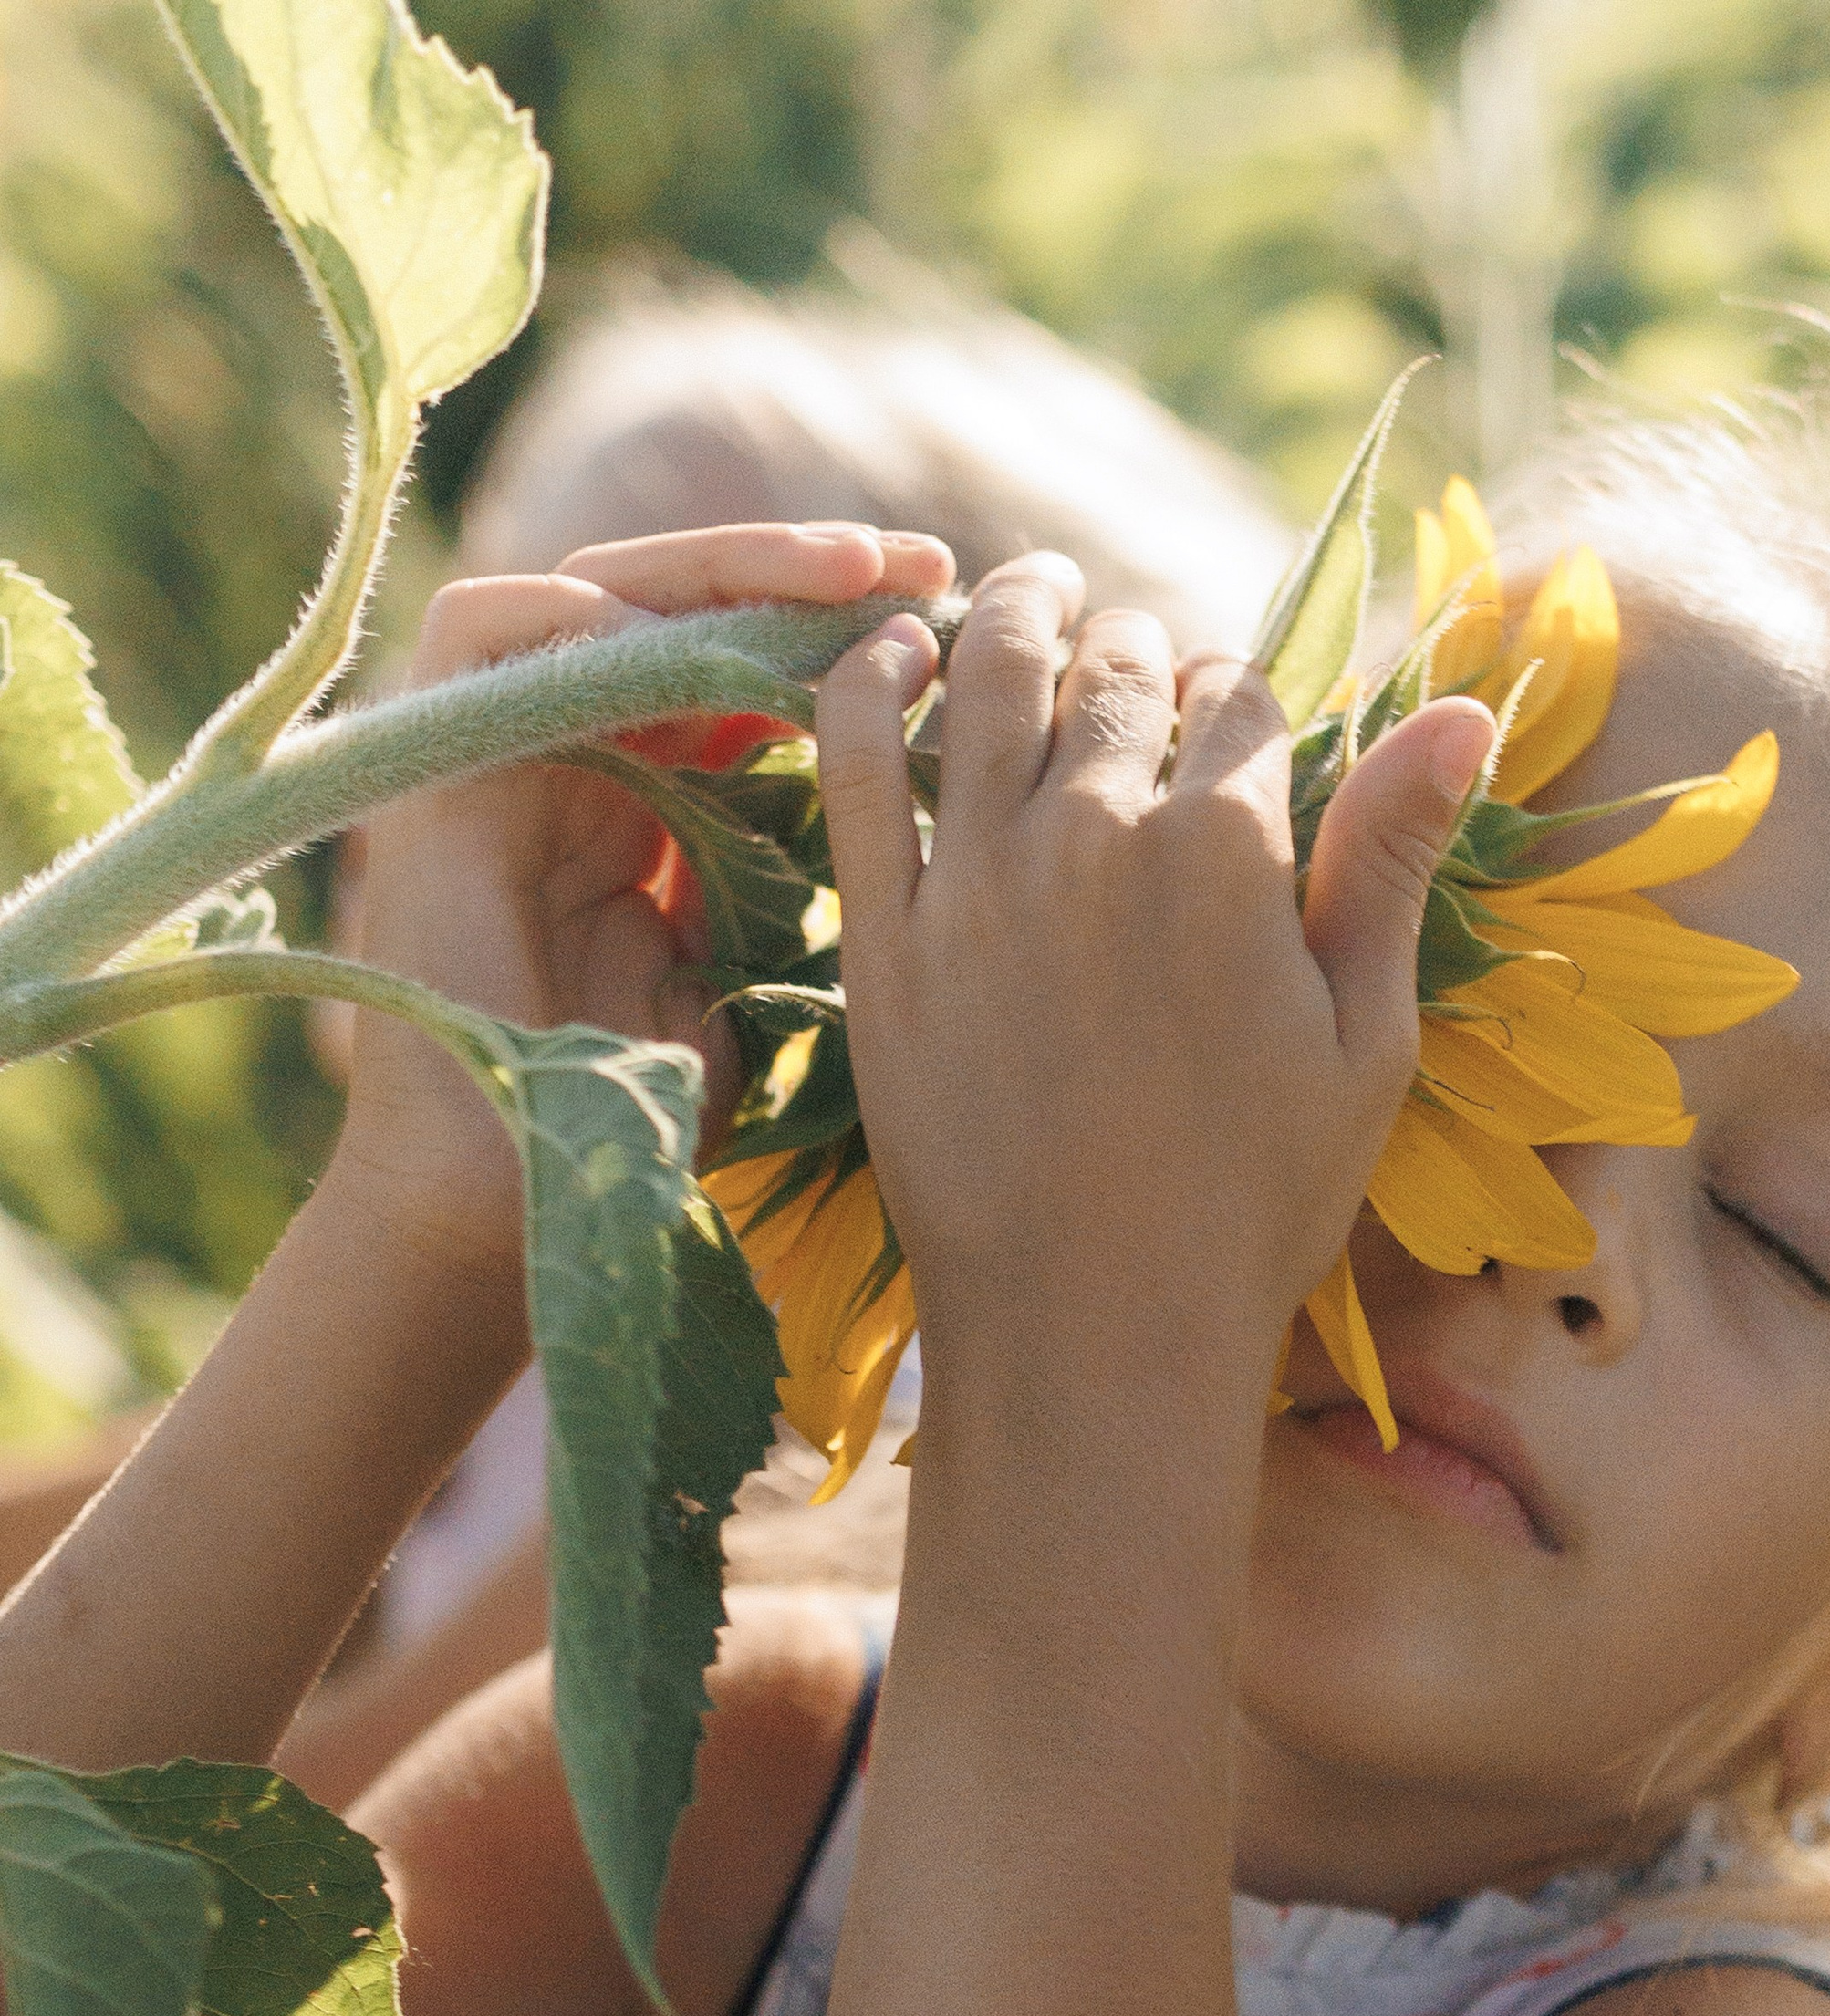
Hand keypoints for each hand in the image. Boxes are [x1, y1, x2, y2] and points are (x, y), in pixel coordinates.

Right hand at [340, 521, 954, 1286]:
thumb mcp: (752, 975)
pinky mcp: (433, 765)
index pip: (752, 664)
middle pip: (688, 607)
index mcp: (664, 793)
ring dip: (717, 569)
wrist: (526, 1198)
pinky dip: (567, 610)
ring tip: (837, 571)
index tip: (958, 618)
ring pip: (603, 592)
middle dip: (806, 573)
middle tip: (919, 564)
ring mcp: (507, 749)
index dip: (850, 630)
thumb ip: (797, 877)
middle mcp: (586, 752)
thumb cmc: (643, 1114)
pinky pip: (482, 630)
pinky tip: (666, 621)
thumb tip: (921, 797)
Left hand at [814, 555, 1493, 1418]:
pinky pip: (854, 760)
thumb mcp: (1362, 1040)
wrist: (1096, 1336)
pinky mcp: (883, 938)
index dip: (1244, 697)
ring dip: (1014, 617)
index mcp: (1229, 849)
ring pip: (986, 677)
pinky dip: (868, 681)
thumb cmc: (1253, 1206)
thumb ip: (1393, 861)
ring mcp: (977, 881)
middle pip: (1119, 667)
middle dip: (1137, 650)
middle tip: (1131, 662)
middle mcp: (1095, 834)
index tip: (1234, 728)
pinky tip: (890, 654)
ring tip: (1028, 602)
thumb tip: (1465, 708)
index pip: (1242, 695)